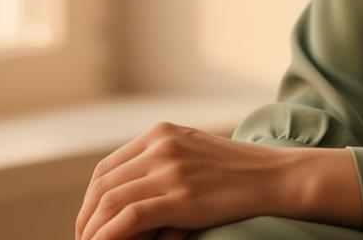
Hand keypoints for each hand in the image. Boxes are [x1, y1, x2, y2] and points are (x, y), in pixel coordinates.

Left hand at [73, 122, 298, 239]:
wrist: (275, 176)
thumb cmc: (238, 173)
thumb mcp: (193, 154)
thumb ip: (161, 167)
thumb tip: (127, 206)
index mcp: (160, 133)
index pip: (107, 168)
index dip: (90, 200)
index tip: (89, 223)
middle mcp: (160, 146)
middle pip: (103, 185)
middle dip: (87, 218)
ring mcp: (170, 169)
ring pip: (110, 201)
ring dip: (93, 230)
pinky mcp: (181, 196)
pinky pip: (130, 217)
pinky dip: (110, 235)